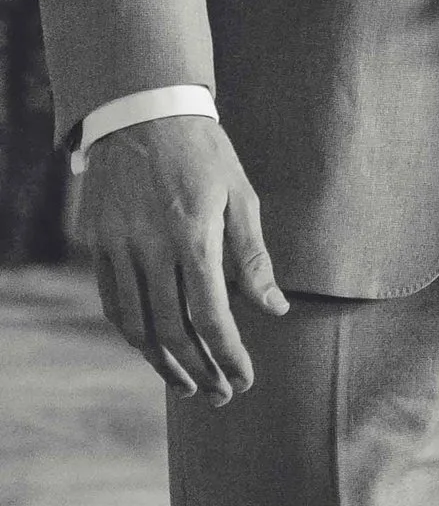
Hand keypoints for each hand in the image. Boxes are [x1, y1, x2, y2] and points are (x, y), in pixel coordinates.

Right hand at [78, 113, 288, 403]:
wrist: (143, 111)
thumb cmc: (202, 152)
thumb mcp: (240, 195)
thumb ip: (253, 257)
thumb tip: (274, 308)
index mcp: (192, 236)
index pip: (210, 317)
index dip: (228, 356)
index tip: (246, 379)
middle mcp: (150, 248)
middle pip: (171, 332)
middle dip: (199, 372)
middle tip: (222, 395)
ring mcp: (117, 248)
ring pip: (136, 327)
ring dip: (164, 365)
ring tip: (190, 385)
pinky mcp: (97, 244)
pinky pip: (112, 304)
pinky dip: (133, 334)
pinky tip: (154, 349)